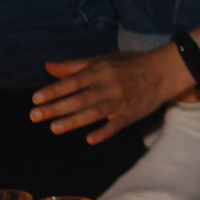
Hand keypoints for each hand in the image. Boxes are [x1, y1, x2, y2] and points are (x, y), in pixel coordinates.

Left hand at [32, 48, 192, 141]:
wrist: (164, 71)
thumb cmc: (130, 64)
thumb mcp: (102, 59)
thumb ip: (74, 66)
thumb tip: (47, 67)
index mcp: (99, 71)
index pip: (72, 82)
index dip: (54, 90)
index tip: (36, 98)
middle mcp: (108, 86)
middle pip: (78, 99)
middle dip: (56, 108)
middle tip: (34, 116)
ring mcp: (119, 102)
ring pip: (93, 113)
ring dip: (73, 121)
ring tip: (54, 128)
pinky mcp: (130, 115)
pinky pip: (115, 125)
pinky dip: (104, 132)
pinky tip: (90, 139)